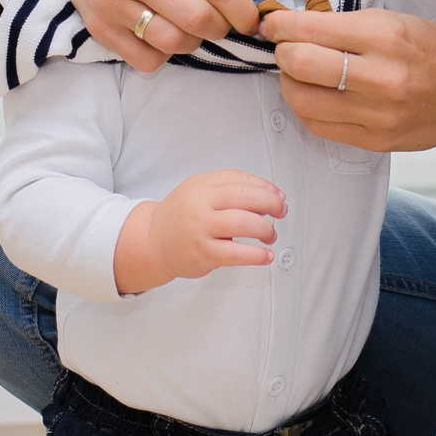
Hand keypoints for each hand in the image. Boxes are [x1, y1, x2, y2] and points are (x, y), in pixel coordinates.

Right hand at [45, 0, 259, 71]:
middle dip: (222, 27)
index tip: (251, 18)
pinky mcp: (96, 24)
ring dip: (193, 42)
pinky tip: (162, 33)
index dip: (242, 8)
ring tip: (191, 27)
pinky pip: (144, 59)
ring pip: (172, 43)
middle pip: (197, 18)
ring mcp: (111, 1)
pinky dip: (163, 54)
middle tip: (222, 22)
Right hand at [114, 170, 287, 293]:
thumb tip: (269, 194)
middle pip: (245, 197)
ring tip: (270, 235)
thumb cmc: (182, 216)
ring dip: (265, 229)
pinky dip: (256, 255)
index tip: (278, 195)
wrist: (154, 241)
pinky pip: (236, 253)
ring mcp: (201, 228)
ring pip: (243, 223)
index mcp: (202, 184)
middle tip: (281, 211)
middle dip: (271, 204)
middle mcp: (201, 203)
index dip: (265, 187)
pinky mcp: (203, 253)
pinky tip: (265, 256)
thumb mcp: (200, 190)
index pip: (240, 179)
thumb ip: (229, 187)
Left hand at [263, 8, 435, 152]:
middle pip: (300, 64)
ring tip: (296, 73)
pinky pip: (319, 126)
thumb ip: (345, 24)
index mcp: (386, 36)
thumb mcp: (396, 21)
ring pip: (302, 101)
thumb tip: (292, 25)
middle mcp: (381, 76)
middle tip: (283, 47)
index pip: (310, 29)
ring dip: (288, 83)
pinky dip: (306, 108)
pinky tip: (313, 94)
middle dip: (281, 53)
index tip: (272, 24)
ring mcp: (378, 114)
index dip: (280, 26)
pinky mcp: (374, 141)